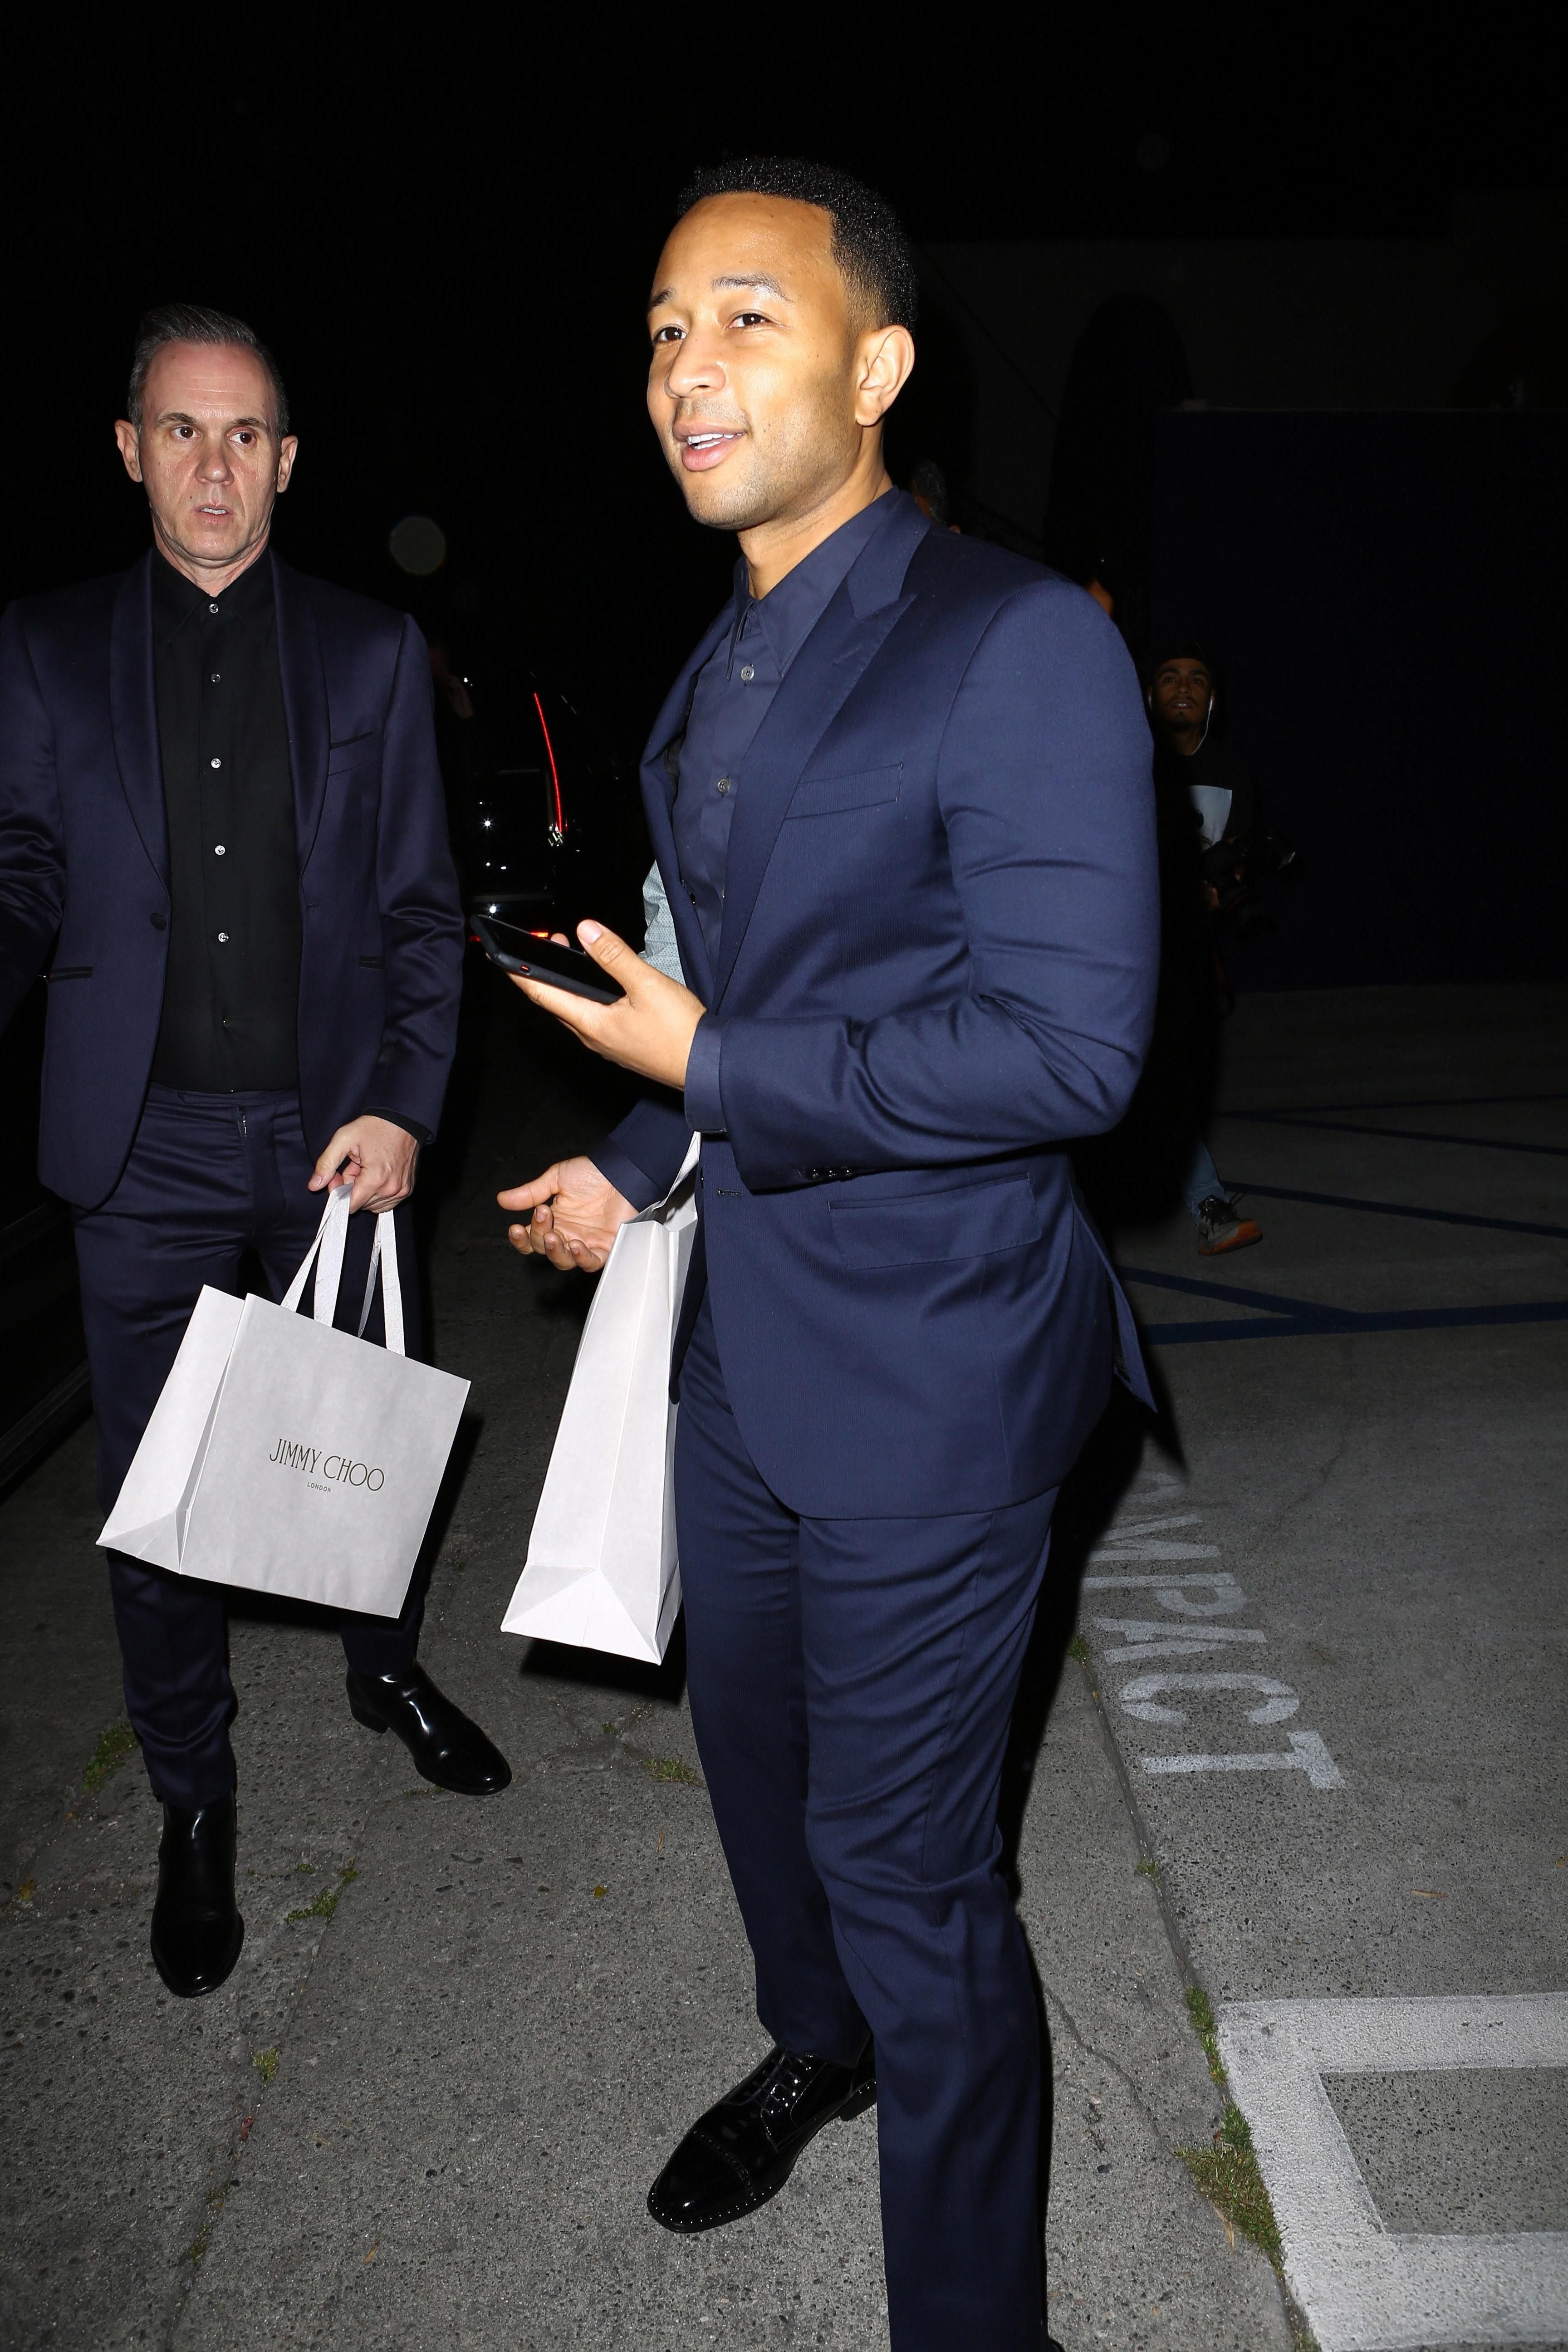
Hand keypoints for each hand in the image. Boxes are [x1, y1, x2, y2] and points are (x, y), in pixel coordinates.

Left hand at [310, 1116, 418, 1213]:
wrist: (403, 1119)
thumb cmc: (375, 1126)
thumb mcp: (344, 1139)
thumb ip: (326, 1164)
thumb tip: (314, 1186)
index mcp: (374, 1179)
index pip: (349, 1206)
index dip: (339, 1192)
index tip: (339, 1175)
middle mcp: (390, 1189)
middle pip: (360, 1204)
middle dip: (352, 1188)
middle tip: (353, 1166)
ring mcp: (401, 1191)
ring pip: (372, 1205)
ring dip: (365, 1191)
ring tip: (366, 1168)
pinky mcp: (407, 1190)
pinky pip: (386, 1202)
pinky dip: (378, 1192)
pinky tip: (377, 1173)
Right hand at [498, 1155, 635, 1272]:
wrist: (620, 1171)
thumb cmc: (592, 1173)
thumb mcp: (556, 1178)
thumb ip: (531, 1192)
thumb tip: (502, 1199)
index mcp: (554, 1220)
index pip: (530, 1238)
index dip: (520, 1238)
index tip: (515, 1228)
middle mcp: (567, 1233)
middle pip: (544, 1249)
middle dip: (538, 1235)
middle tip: (543, 1215)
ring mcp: (586, 1242)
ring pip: (564, 1261)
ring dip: (555, 1251)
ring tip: (554, 1236)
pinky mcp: (605, 1246)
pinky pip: (591, 1262)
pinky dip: (582, 1258)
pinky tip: (576, 1245)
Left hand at [511, 920, 704, 1090]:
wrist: (706, 1067)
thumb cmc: (679, 1033)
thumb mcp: (647, 985)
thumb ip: (615, 957)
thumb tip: (586, 931)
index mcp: (591, 1023)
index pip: (543, 993)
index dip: (519, 974)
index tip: (500, 956)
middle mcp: (592, 1037)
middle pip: (556, 1002)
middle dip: (545, 971)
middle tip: (547, 942)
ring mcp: (606, 1044)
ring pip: (575, 1010)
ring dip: (568, 983)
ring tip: (572, 955)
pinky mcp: (622, 1045)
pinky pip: (593, 1019)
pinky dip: (586, 997)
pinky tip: (601, 986)